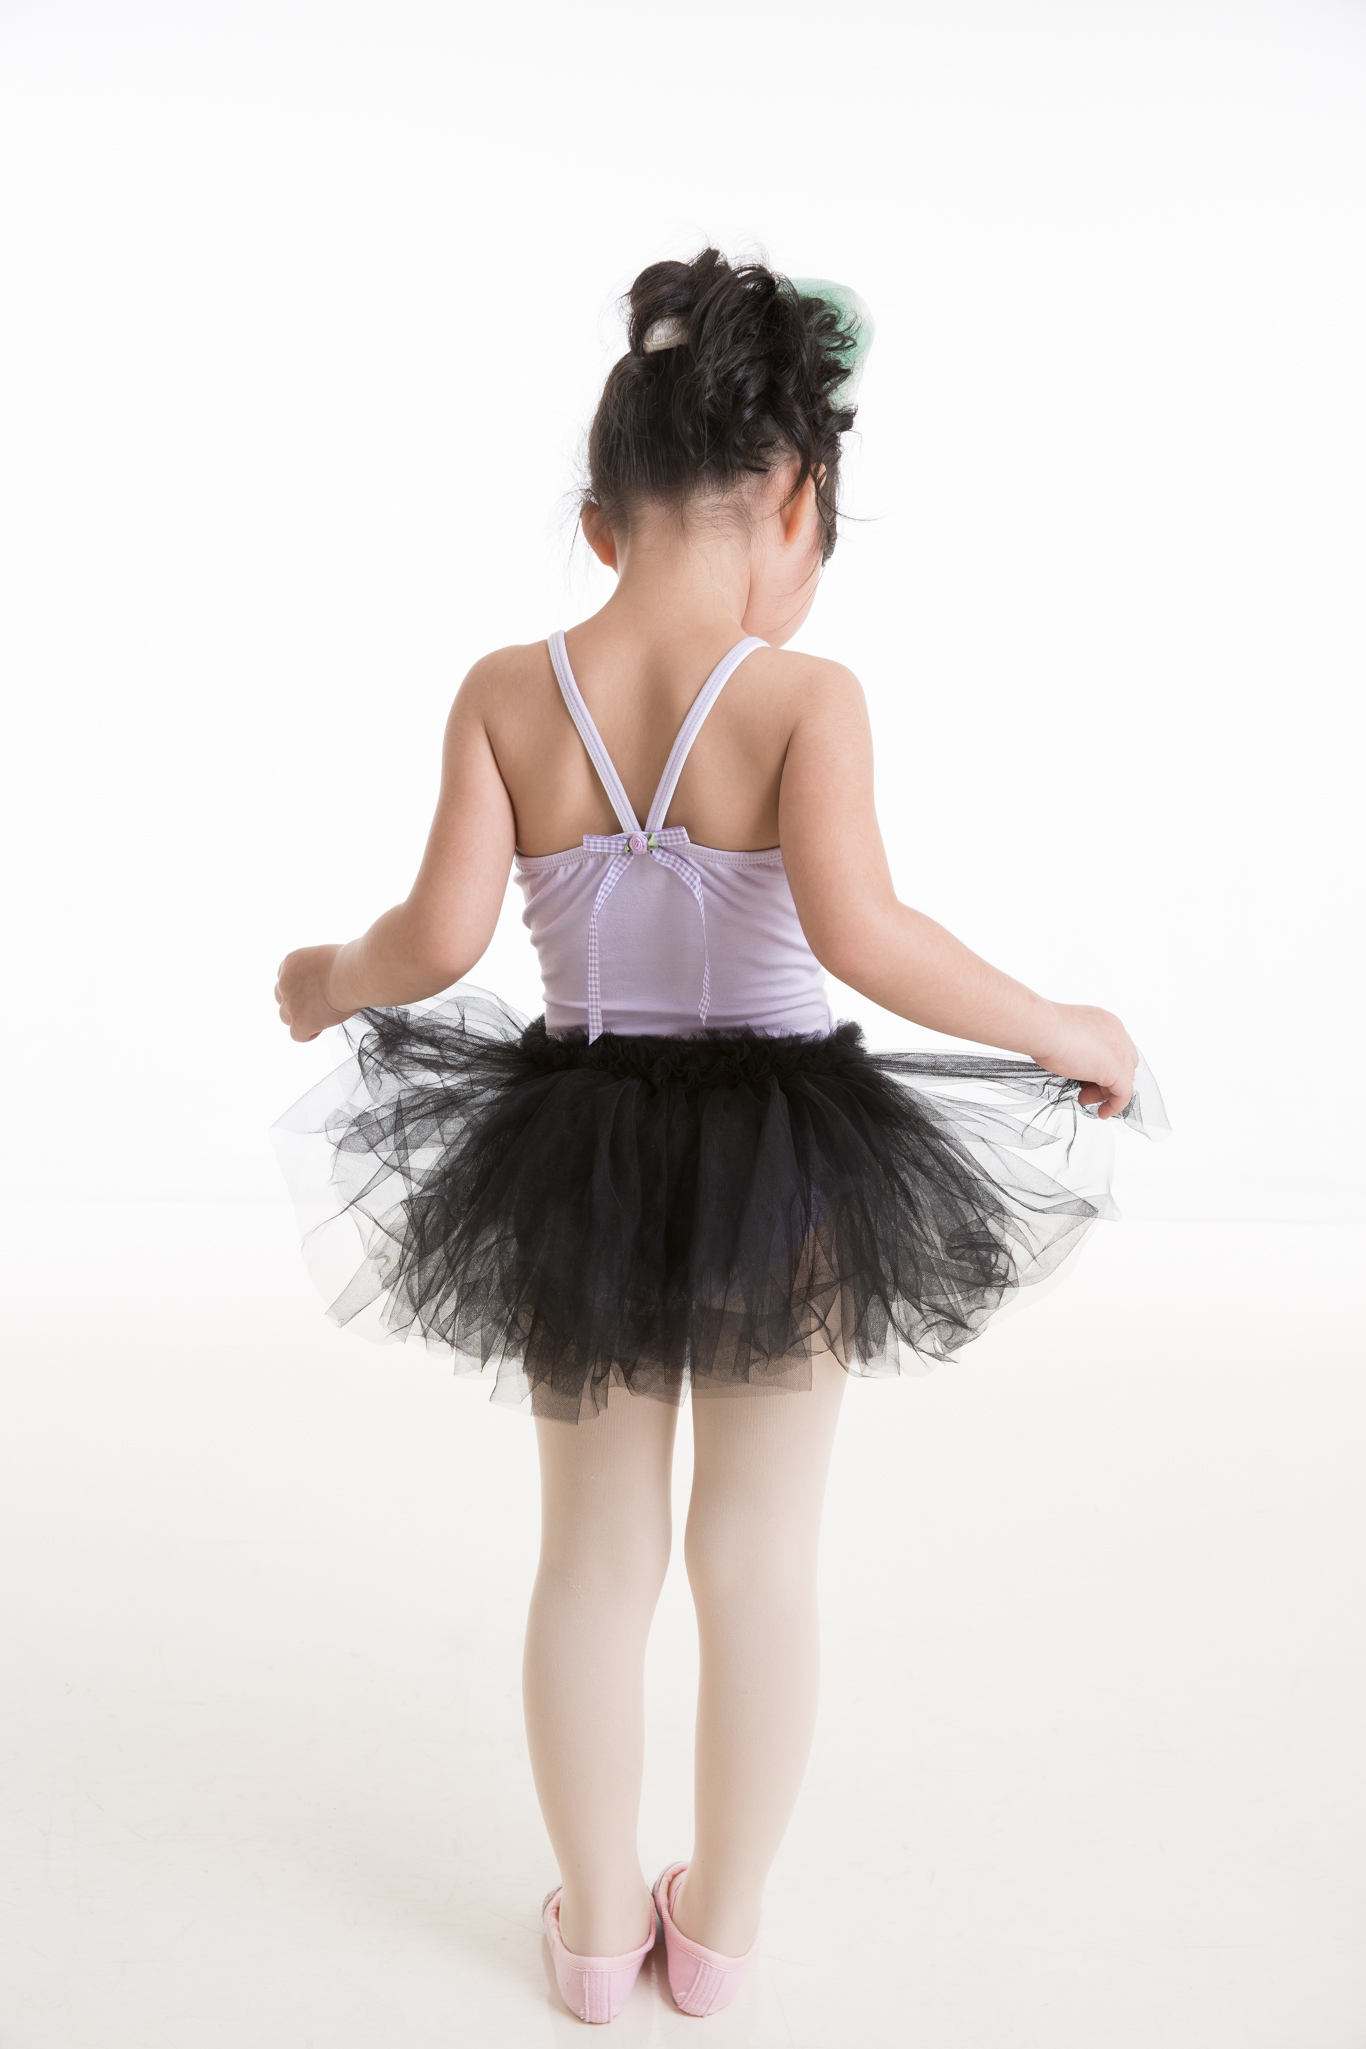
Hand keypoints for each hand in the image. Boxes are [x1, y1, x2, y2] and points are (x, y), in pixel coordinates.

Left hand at [274, 945, 352, 1041]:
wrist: (353, 975)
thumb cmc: (351, 963)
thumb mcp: (327, 956)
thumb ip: (318, 968)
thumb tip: (325, 980)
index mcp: (290, 962)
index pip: (286, 979)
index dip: (301, 987)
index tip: (316, 990)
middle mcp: (284, 982)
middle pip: (282, 998)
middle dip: (297, 1002)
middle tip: (320, 1003)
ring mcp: (290, 1004)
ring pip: (286, 1018)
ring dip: (301, 1018)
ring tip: (323, 1016)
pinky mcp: (300, 1022)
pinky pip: (297, 1035)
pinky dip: (308, 1034)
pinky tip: (322, 1027)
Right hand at [1029, 1002, 1137, 1118]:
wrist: (1044, 1028)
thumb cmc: (1046, 1030)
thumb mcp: (1067, 1035)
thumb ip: (1079, 1047)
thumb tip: (1075, 1062)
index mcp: (1107, 1023)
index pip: (1116, 1048)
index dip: (1102, 1065)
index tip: (1086, 1076)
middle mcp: (1118, 1034)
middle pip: (1124, 1063)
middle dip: (1105, 1080)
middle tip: (1084, 1089)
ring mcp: (1120, 1052)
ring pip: (1124, 1079)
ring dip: (1105, 1093)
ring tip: (1084, 1099)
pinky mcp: (1117, 1070)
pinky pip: (1124, 1094)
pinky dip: (1115, 1106)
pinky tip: (1102, 1113)